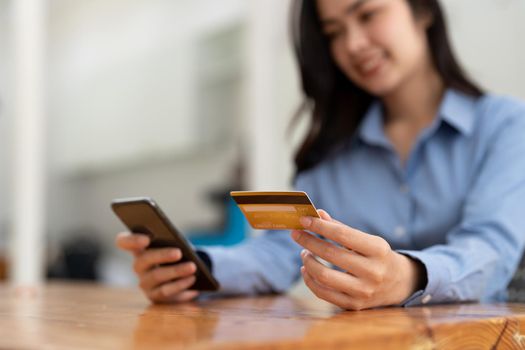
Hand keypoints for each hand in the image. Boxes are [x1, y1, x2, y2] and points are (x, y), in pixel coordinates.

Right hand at [115, 232, 199, 302]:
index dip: (131, 240)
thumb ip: (172, 242)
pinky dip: (180, 284)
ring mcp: (145, 282)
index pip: (123, 241)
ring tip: (192, 267)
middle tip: (178, 253)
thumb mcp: (173, 246)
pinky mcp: (155, 296)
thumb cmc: (175, 256)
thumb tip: (181, 244)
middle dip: (162, 255)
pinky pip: (166, 291)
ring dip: (176, 271)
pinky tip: (192, 279)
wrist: (181, 277)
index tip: (146, 239)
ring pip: (157, 276)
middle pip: (144, 259)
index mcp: (139, 248)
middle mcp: (138, 266)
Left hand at [291, 210, 423, 309]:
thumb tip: (317, 214)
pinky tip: (306, 269)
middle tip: (296, 234)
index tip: (303, 219)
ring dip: (308, 261)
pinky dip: (309, 280)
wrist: (399, 284)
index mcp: (378, 249)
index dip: (319, 226)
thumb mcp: (366, 239)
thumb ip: (341, 228)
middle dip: (308, 241)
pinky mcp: (354, 305)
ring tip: (304, 252)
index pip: (342, 235)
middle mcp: (373, 271)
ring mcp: (364, 291)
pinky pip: (323, 293)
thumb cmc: (377, 256)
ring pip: (324, 276)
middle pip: (330, 254)